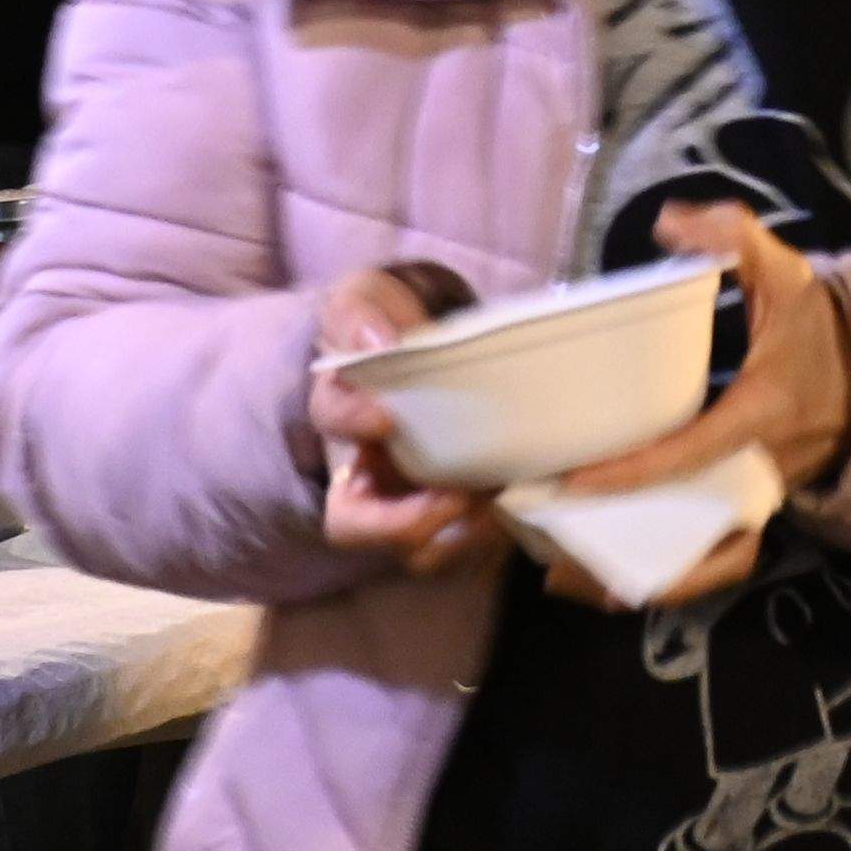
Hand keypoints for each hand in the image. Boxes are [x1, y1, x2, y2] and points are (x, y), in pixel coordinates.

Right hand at [309, 259, 507, 578]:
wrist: (430, 342)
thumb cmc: (389, 322)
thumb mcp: (366, 299)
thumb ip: (358, 315)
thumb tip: (374, 344)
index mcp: (340, 411)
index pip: (330, 424)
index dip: (353, 423)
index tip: (387, 415)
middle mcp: (362, 470)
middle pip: (354, 524)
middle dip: (400, 523)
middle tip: (452, 496)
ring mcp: (403, 501)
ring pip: (412, 550)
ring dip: (455, 536)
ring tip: (497, 501)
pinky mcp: (450, 515)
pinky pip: (463, 547)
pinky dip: (490, 534)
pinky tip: (520, 501)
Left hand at [539, 208, 850, 604]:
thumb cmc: (818, 329)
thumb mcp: (786, 276)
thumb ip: (733, 238)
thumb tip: (669, 222)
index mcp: (760, 418)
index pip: (692, 452)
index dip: (633, 472)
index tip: (572, 480)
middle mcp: (760, 473)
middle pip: (690, 533)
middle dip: (622, 552)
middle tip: (547, 545)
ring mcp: (760, 501)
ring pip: (702, 562)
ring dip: (638, 579)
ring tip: (564, 578)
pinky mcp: (756, 512)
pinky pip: (713, 560)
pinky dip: (669, 579)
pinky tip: (611, 580)